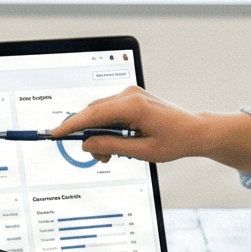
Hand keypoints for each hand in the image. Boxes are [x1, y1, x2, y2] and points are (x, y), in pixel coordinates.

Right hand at [46, 86, 250, 172]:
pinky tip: (118, 142)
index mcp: (133, 107)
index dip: (71, 125)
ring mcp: (130, 94)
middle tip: (97, 157)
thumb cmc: (175, 141)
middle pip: (93, 112)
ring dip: (98, 133)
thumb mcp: (142, 152)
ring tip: (112, 154)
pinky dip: (107, 127)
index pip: (92, 115)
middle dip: (88, 135)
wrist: (195, 130)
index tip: (55, 134)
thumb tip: (88, 145)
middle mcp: (129, 95)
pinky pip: (109, 111)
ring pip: (99, 112)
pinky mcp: (131, 98)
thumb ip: (112, 147)